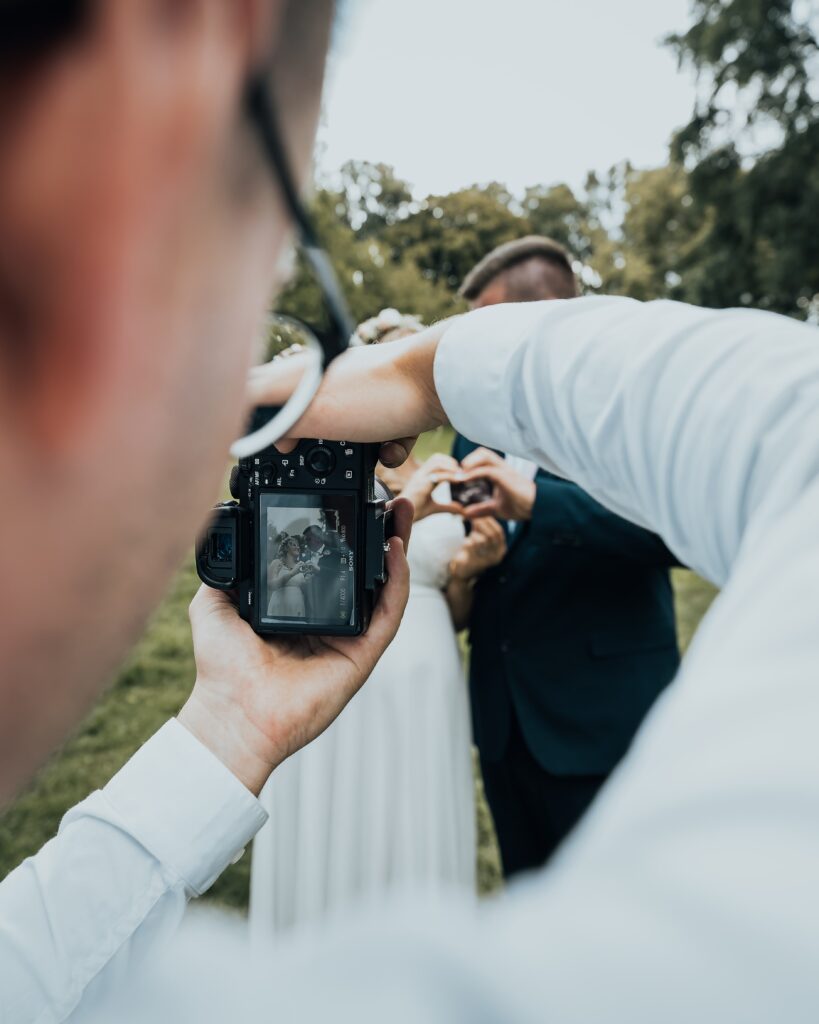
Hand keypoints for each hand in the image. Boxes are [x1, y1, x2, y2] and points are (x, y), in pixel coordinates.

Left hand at [178, 500, 412, 794]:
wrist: (233, 712)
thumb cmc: (221, 669)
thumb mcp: (213, 605)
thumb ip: (225, 572)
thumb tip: (228, 537)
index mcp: (298, 607)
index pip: (330, 562)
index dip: (344, 532)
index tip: (348, 501)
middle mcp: (328, 619)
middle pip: (364, 568)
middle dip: (379, 530)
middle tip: (389, 498)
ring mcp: (349, 636)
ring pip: (384, 585)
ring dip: (397, 547)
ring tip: (401, 512)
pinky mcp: (363, 653)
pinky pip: (388, 612)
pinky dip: (397, 580)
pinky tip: (394, 549)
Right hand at [247, 319, 455, 467]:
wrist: (441, 383)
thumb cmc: (377, 392)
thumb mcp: (312, 413)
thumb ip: (276, 422)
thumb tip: (247, 433)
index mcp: (300, 374)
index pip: (258, 393)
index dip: (254, 426)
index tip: (267, 448)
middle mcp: (326, 377)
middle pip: (307, 421)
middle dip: (320, 446)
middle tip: (328, 455)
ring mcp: (361, 389)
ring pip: (346, 434)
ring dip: (359, 451)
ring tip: (372, 448)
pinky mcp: (390, 403)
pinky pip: (381, 435)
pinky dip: (388, 446)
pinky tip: (395, 445)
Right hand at [401, 454, 464, 520]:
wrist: (401, 516)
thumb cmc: (414, 510)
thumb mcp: (434, 508)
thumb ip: (447, 507)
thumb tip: (461, 510)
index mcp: (422, 477)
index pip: (435, 461)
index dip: (449, 463)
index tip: (460, 472)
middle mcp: (420, 474)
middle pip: (436, 458)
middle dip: (451, 462)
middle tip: (461, 473)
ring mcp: (420, 479)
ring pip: (437, 462)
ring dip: (451, 467)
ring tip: (460, 476)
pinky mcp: (421, 486)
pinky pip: (437, 476)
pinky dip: (450, 476)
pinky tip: (458, 481)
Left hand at [449, 516, 506, 580]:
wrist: (463, 570)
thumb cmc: (471, 551)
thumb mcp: (478, 536)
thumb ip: (479, 524)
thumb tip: (475, 509)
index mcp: (501, 548)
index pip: (499, 532)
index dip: (489, 521)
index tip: (479, 514)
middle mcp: (498, 556)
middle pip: (492, 535)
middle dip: (481, 524)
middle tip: (472, 519)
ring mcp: (488, 561)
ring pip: (482, 540)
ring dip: (473, 535)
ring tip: (470, 536)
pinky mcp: (477, 564)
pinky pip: (471, 547)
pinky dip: (467, 542)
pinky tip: (465, 545)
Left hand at [459, 448, 536, 521]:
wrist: (538, 509)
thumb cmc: (522, 506)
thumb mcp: (496, 508)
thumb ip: (481, 509)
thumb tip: (466, 513)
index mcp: (499, 472)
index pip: (482, 459)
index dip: (468, 464)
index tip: (456, 476)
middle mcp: (502, 468)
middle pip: (483, 452)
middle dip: (468, 460)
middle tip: (457, 475)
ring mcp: (504, 470)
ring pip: (484, 456)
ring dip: (470, 463)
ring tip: (460, 476)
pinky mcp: (506, 477)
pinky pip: (487, 470)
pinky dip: (473, 474)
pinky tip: (464, 481)